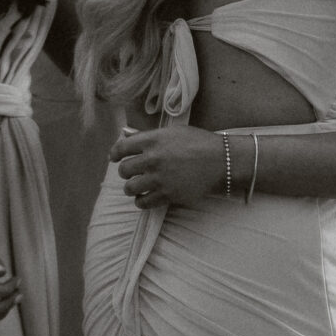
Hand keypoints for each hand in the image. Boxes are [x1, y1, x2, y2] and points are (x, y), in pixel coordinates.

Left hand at [111, 123, 226, 208]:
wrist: (221, 161)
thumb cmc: (199, 143)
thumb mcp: (174, 132)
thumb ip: (150, 136)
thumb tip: (128, 136)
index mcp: (153, 140)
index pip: (122, 147)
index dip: (115, 154)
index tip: (114, 158)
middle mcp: (153, 159)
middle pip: (124, 169)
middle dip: (125, 172)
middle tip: (131, 173)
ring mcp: (159, 178)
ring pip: (130, 188)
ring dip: (132, 188)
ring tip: (137, 187)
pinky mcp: (167, 195)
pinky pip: (143, 203)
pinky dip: (141, 201)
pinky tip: (145, 198)